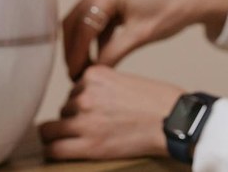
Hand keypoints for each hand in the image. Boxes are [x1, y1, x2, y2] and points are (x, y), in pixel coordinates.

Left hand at [38, 65, 182, 160]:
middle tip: (93, 127)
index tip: (93, 111)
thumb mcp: (124, 81)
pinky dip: (54, 151)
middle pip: (64, 109)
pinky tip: (60, 152)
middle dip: (73, 118)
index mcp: (94, 75)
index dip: (81, 102)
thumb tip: (81, 99)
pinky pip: (54, 149)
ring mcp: (84, 120)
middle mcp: (85, 95)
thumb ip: (101, 86)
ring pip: (52, 129)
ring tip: (86, 139)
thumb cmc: (158, 102)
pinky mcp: (88, 144)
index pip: (73, 90)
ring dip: (66, 134)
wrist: (174, 121)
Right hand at [62, 0, 227, 78]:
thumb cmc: (171, 12)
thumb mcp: (139, 36)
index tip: (74, 75)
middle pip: (75, 20)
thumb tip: (91, 73)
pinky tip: (96, 58)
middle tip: (74, 74)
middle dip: (73, 49)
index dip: (76, 53)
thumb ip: (111, 54)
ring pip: (83, 20)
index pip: (82, 26)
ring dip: (82, 44)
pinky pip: (95, 19)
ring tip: (84, 70)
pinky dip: (94, 38)